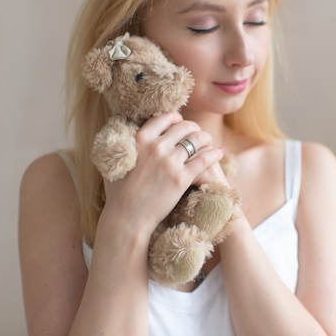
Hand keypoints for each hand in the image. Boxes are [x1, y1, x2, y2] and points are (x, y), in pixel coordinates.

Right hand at [101, 112, 223, 232]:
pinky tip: (219, 153)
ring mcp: (170, 162)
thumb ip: (126, 144)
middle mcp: (156, 147)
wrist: (128, 218)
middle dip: (193, 128)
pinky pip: (204, 159)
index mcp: (140, 139)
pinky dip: (214, 154)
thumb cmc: (119, 193)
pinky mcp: (182, 178)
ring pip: (197, 140)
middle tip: (197, 133)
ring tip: (208, 141)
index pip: (165, 118)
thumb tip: (126, 129)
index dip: (176, 118)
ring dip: (205, 138)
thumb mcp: (117, 161)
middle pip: (184, 127)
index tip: (180, 122)